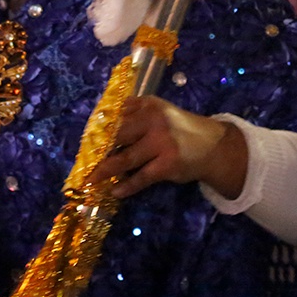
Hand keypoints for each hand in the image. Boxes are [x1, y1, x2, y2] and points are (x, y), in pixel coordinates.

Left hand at [92, 96, 247, 199]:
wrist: (213, 146)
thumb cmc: (178, 129)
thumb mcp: (159, 112)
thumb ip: (134, 113)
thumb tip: (100, 125)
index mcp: (149, 105)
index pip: (117, 115)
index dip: (98, 129)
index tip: (84, 142)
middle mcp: (155, 120)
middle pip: (117, 136)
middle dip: (98, 151)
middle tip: (83, 163)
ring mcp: (162, 143)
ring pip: (126, 158)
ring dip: (105, 171)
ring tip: (91, 180)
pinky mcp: (168, 164)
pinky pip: (141, 178)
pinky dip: (127, 186)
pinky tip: (115, 192)